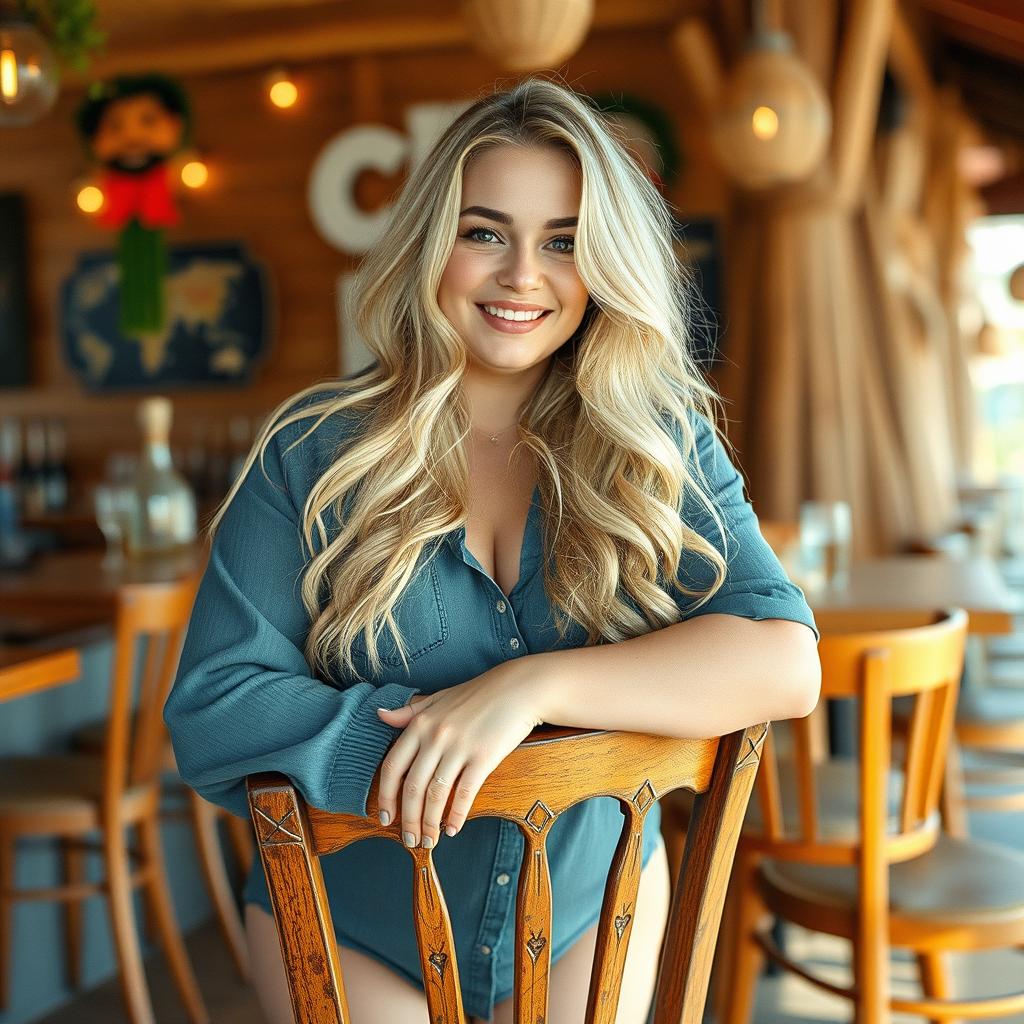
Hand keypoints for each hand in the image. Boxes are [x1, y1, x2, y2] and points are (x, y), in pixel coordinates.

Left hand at [375, 660, 544, 849]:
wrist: (519, 688)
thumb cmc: (479, 694)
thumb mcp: (439, 698)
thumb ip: (409, 711)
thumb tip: (380, 716)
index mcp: (421, 723)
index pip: (393, 767)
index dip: (385, 797)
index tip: (384, 817)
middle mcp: (436, 736)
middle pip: (412, 787)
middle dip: (407, 820)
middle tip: (409, 840)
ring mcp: (460, 747)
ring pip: (436, 795)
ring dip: (429, 823)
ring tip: (429, 841)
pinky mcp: (484, 757)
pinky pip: (464, 793)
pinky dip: (456, 815)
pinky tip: (453, 829)